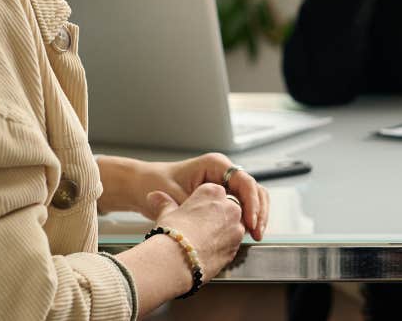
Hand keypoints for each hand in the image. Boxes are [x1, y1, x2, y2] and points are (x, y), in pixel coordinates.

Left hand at [101, 153, 269, 239]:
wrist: (142, 186)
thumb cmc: (154, 184)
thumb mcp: (174, 195)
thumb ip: (195, 208)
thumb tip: (216, 224)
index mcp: (216, 165)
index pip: (245, 182)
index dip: (251, 203)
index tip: (250, 223)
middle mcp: (224, 172)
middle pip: (255, 189)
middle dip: (259, 211)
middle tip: (258, 233)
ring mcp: (225, 183)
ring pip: (253, 198)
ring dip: (257, 216)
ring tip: (256, 236)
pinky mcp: (223, 196)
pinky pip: (242, 207)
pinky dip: (247, 220)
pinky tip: (246, 235)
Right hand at [145, 183, 245, 284]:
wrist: (176, 261)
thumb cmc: (171, 234)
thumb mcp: (166, 214)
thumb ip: (165, 203)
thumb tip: (155, 197)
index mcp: (213, 192)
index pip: (214, 193)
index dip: (203, 205)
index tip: (194, 214)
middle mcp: (229, 206)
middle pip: (227, 208)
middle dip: (216, 217)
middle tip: (198, 229)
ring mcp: (236, 226)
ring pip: (232, 225)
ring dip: (222, 231)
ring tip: (202, 241)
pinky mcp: (237, 245)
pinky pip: (233, 242)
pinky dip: (223, 246)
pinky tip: (208, 251)